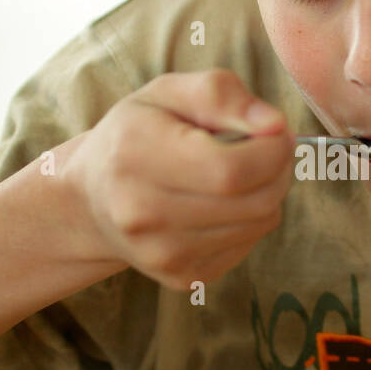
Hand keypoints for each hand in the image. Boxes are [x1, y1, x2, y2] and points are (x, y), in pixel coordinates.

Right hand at [63, 68, 294, 289]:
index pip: (231, 169)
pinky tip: (224, 201)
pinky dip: (251, 219)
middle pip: (254, 201)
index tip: (276, 132)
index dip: (272, 150)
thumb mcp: (168, 93)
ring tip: (242, 172)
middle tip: (269, 149)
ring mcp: (162, 254)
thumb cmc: (136, 135)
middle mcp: (142, 213)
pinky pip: (248, 244)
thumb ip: (221, 94)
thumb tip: (275, 125)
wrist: (92, 199)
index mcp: (135, 154)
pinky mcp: (182, 277)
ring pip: (259, 224)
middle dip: (279, 169)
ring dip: (269, 193)